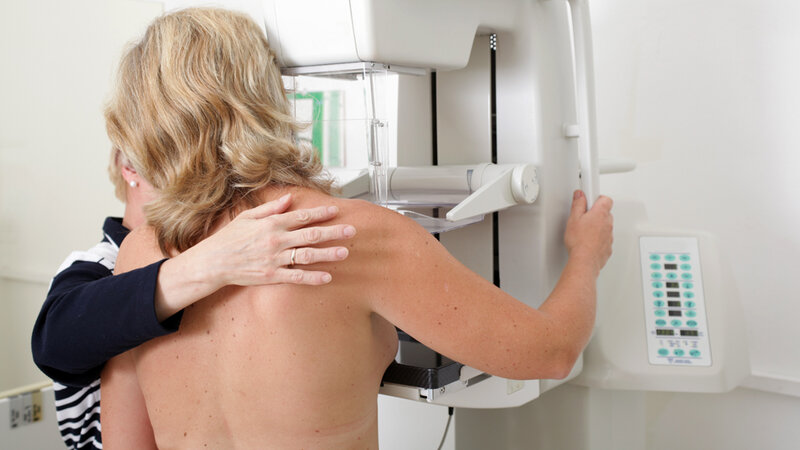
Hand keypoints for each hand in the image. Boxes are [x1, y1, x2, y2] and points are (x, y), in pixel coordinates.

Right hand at [190, 193, 355, 286]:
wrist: (213, 262)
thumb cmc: (229, 239)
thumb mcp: (247, 217)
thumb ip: (270, 208)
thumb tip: (289, 198)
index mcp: (271, 224)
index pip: (302, 216)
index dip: (321, 213)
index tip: (336, 211)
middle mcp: (276, 240)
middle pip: (311, 234)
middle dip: (333, 232)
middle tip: (351, 230)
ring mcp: (275, 259)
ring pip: (307, 255)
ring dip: (328, 254)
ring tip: (345, 252)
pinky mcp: (271, 275)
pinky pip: (296, 277)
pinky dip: (313, 277)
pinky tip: (327, 277)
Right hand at [564, 190, 613, 274]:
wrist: (584, 261)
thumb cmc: (579, 242)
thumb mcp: (573, 218)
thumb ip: (578, 204)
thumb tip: (580, 195)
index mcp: (600, 213)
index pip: (605, 198)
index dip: (596, 197)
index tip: (589, 197)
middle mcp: (608, 224)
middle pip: (605, 212)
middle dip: (596, 212)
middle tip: (584, 216)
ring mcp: (609, 236)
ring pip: (605, 226)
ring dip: (597, 226)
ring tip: (584, 231)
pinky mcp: (608, 247)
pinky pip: (605, 239)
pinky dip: (598, 238)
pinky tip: (587, 241)